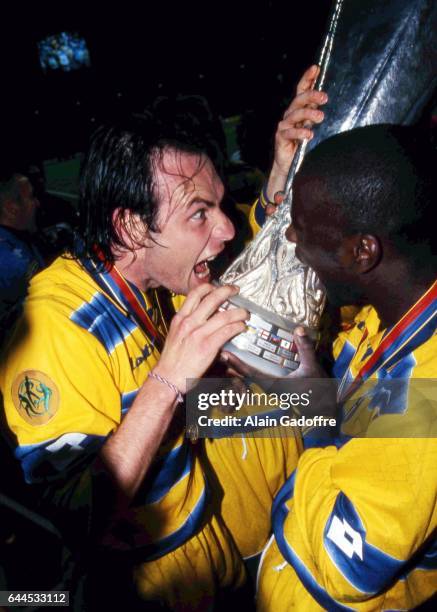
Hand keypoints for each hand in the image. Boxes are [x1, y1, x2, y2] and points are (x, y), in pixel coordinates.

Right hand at [153, 284, 247, 392]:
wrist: (168, 377)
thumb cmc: (172, 359)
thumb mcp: (175, 335)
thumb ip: (188, 325)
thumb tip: (204, 319)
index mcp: (180, 318)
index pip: (194, 294)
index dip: (208, 287)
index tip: (216, 286)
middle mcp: (189, 323)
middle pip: (211, 299)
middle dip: (226, 291)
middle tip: (234, 290)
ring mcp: (199, 333)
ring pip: (224, 315)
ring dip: (238, 312)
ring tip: (245, 312)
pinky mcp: (208, 346)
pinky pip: (227, 331)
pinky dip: (237, 327)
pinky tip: (241, 327)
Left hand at [220, 327, 335, 420]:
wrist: (324, 407)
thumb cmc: (318, 389)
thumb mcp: (312, 367)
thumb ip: (305, 348)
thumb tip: (298, 329)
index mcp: (273, 384)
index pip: (250, 373)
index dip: (236, 363)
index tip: (224, 353)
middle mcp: (268, 386)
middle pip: (244, 374)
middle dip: (231, 363)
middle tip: (218, 348)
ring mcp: (270, 387)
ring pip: (249, 377)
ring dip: (237, 366)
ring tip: (225, 352)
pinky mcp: (274, 386)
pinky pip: (256, 377)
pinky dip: (247, 368)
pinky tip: (242, 359)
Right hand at [266, 65, 327, 201]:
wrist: (288, 163)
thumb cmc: (300, 143)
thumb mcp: (309, 126)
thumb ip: (313, 113)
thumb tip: (324, 98)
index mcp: (297, 110)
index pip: (301, 90)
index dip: (307, 79)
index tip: (315, 68)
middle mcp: (290, 115)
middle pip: (299, 100)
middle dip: (311, 96)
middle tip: (324, 98)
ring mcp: (284, 125)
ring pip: (295, 114)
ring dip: (309, 114)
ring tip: (320, 117)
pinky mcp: (281, 137)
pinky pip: (290, 132)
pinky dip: (300, 132)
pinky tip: (309, 134)